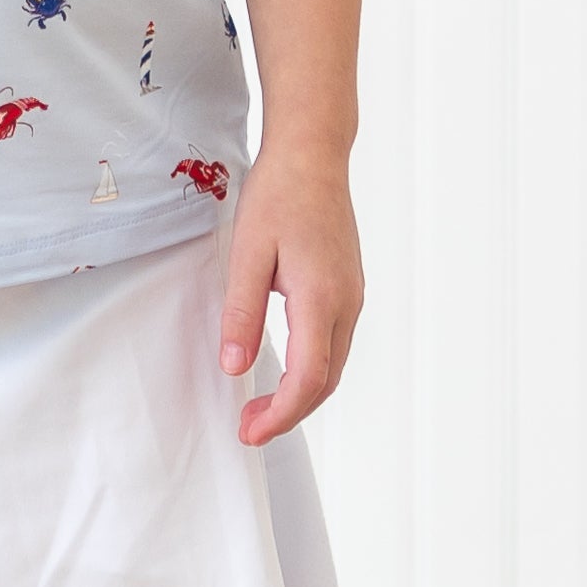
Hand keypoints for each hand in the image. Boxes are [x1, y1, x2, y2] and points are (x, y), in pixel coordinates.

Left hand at [219, 149, 360, 448]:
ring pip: (333, 365)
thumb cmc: (279, 195)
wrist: (314, 155)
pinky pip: (335, 344)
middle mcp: (346, 304)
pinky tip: (284, 370)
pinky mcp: (348, 288)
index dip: (279, 415)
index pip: (308, 379)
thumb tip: (234, 367)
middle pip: (325, 381)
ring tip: (260, 406)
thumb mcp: (247, 253)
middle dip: (288, 414)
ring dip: (300, 395)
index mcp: (321, 298)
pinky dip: (312, 370)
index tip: (249, 432)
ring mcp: (352, 296)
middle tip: (248, 427)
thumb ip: (241, 314)